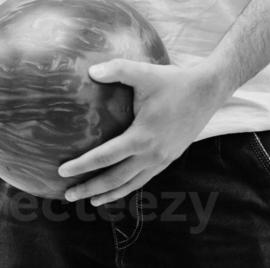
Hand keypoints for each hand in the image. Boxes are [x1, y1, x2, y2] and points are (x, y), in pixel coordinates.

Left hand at [56, 59, 225, 205]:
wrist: (207, 92)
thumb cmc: (173, 81)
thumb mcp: (144, 72)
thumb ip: (117, 69)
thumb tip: (90, 70)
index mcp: (142, 137)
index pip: (105, 157)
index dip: (82, 166)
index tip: (62, 171)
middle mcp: (152, 154)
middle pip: (115, 179)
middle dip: (90, 189)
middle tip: (68, 195)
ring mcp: (162, 159)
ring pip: (131, 185)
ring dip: (109, 193)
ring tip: (90, 200)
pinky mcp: (169, 158)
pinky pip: (144, 179)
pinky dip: (127, 187)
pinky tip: (116, 187)